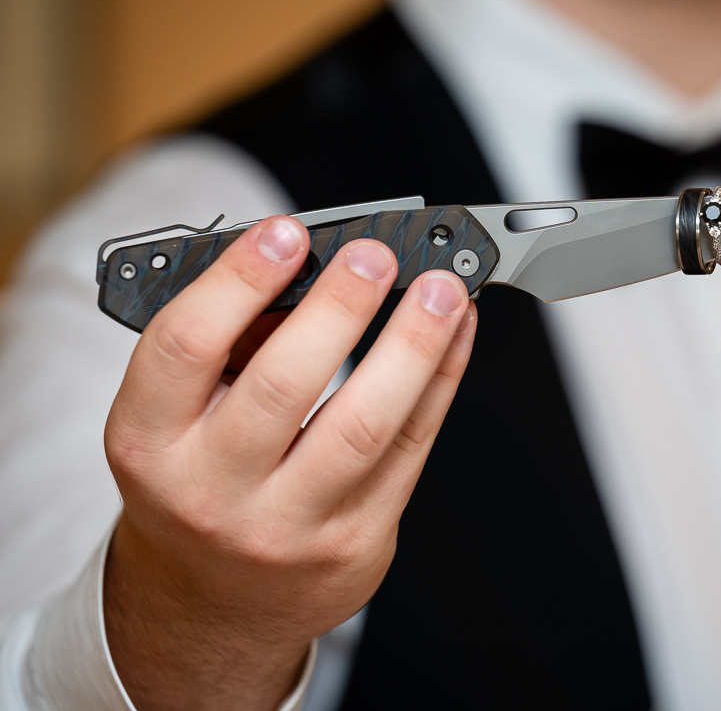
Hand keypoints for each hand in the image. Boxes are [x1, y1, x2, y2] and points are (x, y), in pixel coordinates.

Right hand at [101, 216, 476, 709]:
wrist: (217, 602)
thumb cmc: (201, 481)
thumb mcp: (179, 417)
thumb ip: (231, 345)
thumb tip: (314, 270)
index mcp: (149, 443)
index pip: (184, 347)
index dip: (238, 281)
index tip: (287, 233)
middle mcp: (212, 491)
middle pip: (283, 386)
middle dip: (340, 308)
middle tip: (377, 255)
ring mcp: (289, 526)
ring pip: (364, 426)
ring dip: (414, 346)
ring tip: (442, 290)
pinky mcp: (357, 543)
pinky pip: (411, 450)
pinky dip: (442, 381)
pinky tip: (456, 334)